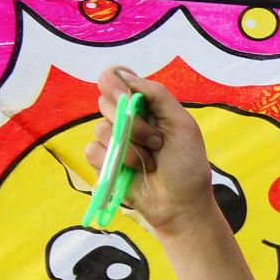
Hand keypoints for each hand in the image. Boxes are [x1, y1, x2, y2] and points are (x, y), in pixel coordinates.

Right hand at [83, 66, 218, 236]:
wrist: (182, 205)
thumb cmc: (187, 165)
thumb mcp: (181, 124)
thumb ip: (156, 94)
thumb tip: (123, 74)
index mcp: (144, 105)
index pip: (115, 79)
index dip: (113, 83)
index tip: (123, 95)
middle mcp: (125, 119)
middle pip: (105, 101)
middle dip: (133, 124)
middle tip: (157, 142)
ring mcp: (112, 141)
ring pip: (101, 129)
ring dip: (131, 149)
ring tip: (151, 162)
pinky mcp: (102, 162)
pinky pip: (92, 150)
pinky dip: (114, 161)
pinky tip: (133, 172)